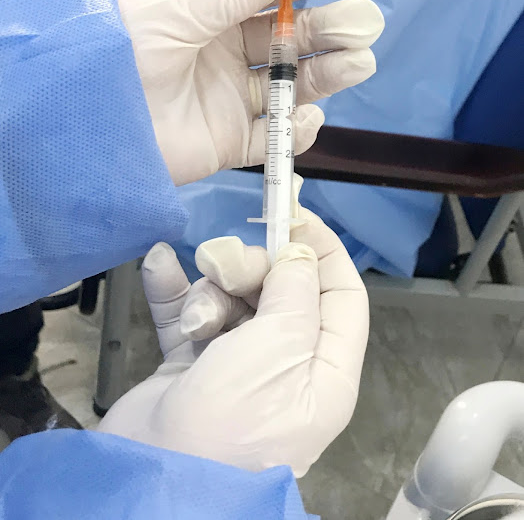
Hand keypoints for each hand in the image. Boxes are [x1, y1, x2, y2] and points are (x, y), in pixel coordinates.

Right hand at [98, 208, 368, 476]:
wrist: (153, 478)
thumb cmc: (233, 417)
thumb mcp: (279, 347)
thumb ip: (295, 291)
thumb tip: (302, 254)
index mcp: (324, 369)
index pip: (342, 295)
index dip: (323, 251)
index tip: (295, 216)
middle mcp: (287, 365)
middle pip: (281, 290)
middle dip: (252, 269)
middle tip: (223, 266)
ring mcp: (237, 365)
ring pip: (233, 298)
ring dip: (210, 292)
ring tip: (196, 318)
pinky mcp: (193, 364)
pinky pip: (189, 314)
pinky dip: (175, 291)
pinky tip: (159, 263)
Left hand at [118, 0, 397, 184]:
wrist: (88, 121)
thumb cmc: (124, 52)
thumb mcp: (180, 10)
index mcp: (217, 15)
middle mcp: (229, 56)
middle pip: (295, 41)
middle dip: (333, 30)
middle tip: (365, 25)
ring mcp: (232, 100)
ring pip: (293, 86)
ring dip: (329, 75)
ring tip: (360, 62)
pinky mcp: (228, 143)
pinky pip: (272, 139)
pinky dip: (297, 131)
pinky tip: (309, 115)